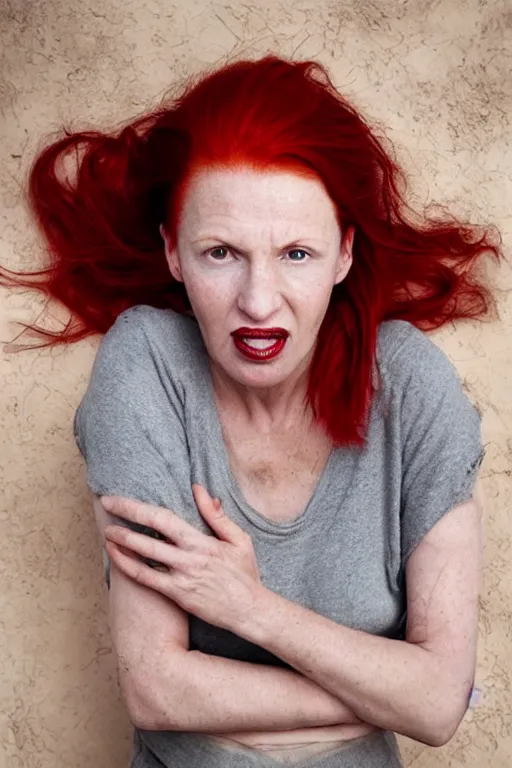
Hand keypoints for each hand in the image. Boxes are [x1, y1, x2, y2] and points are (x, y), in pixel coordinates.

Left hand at [101, 484, 263, 632]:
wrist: (249, 610)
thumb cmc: (245, 573)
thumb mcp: (239, 539)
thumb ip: (216, 515)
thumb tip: (199, 489)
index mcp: (203, 541)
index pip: (164, 517)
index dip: (138, 507)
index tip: (120, 499)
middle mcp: (189, 558)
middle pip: (149, 533)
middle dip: (124, 517)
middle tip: (106, 505)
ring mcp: (181, 578)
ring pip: (144, 556)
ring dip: (122, 543)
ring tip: (107, 533)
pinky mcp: (177, 595)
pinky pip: (147, 579)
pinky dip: (128, 567)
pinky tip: (116, 558)